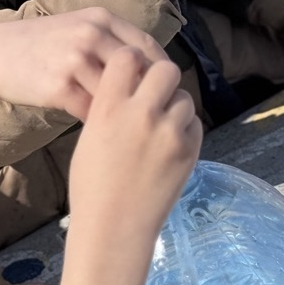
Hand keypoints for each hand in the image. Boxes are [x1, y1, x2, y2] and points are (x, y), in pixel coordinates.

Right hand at [0, 7, 167, 122]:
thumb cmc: (38, 46)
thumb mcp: (75, 27)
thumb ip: (109, 40)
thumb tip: (148, 65)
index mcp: (100, 19)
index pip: (147, 45)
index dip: (162, 71)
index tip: (169, 92)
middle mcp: (91, 35)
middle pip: (137, 69)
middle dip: (150, 95)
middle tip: (157, 116)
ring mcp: (74, 60)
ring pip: (117, 92)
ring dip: (127, 113)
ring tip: (134, 129)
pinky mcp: (59, 86)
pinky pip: (92, 109)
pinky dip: (101, 123)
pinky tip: (105, 134)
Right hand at [69, 46, 200, 241]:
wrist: (114, 226)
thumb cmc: (91, 186)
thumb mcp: (89, 137)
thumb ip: (110, 107)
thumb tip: (130, 84)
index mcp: (108, 108)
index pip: (128, 57)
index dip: (131, 62)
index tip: (130, 73)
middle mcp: (141, 114)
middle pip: (166, 69)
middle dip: (161, 78)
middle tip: (154, 94)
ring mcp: (169, 132)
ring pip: (184, 98)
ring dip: (174, 105)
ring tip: (160, 126)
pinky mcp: (190, 150)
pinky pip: (194, 124)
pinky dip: (184, 129)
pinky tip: (168, 145)